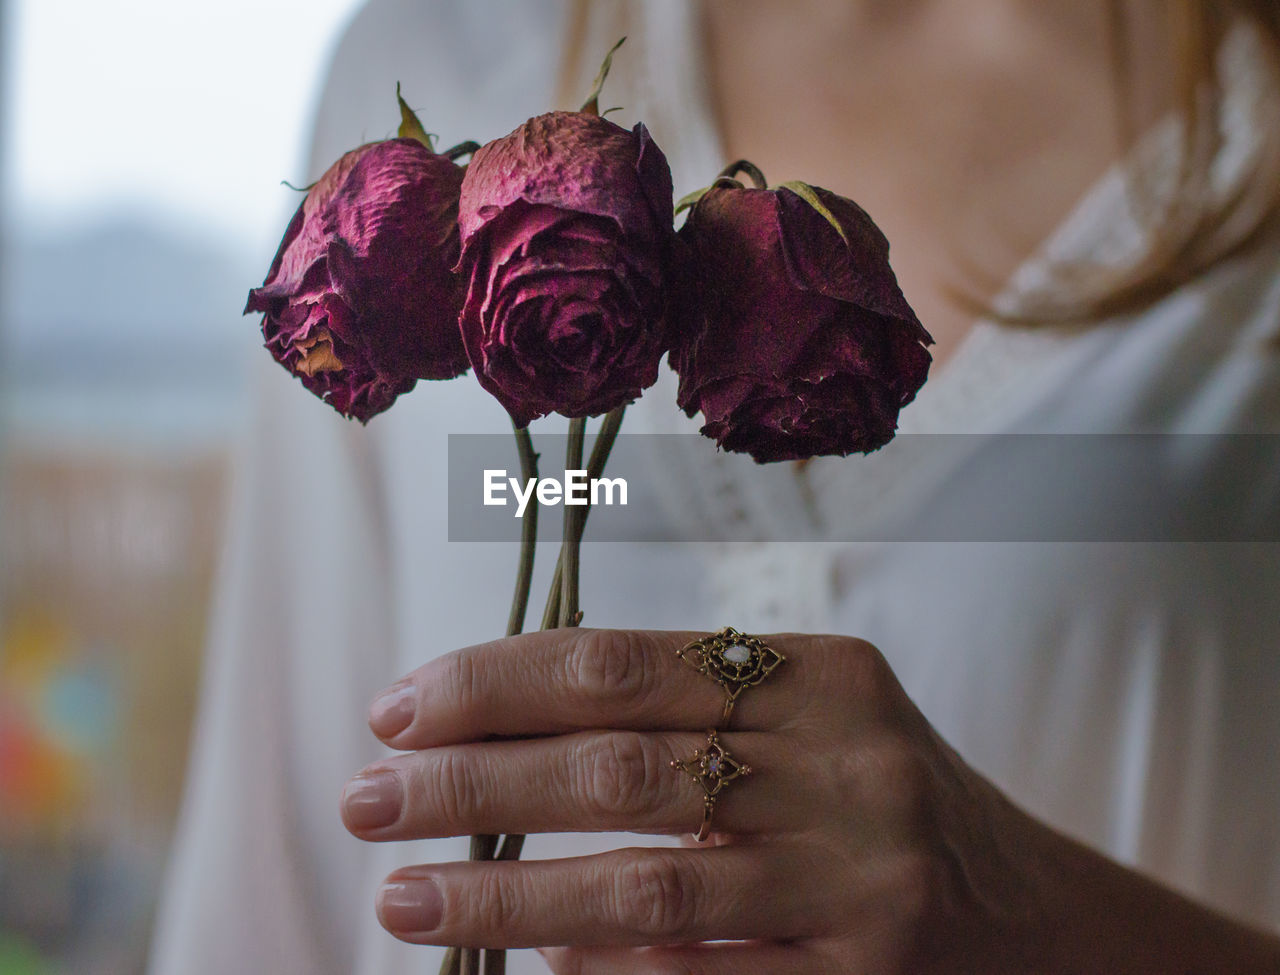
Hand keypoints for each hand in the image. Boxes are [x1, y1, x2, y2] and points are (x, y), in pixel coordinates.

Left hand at [340, 629, 1047, 972]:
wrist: (1029, 915)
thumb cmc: (874, 796)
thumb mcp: (804, 722)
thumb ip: (680, 714)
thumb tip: (493, 736)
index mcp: (824, 674)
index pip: (623, 663)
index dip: (496, 683)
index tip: (398, 708)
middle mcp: (849, 767)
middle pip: (618, 767)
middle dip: (471, 783)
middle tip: (365, 798)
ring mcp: (860, 882)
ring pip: (644, 885)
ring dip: (504, 897)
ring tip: (400, 899)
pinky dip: (600, 972)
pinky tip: (526, 966)